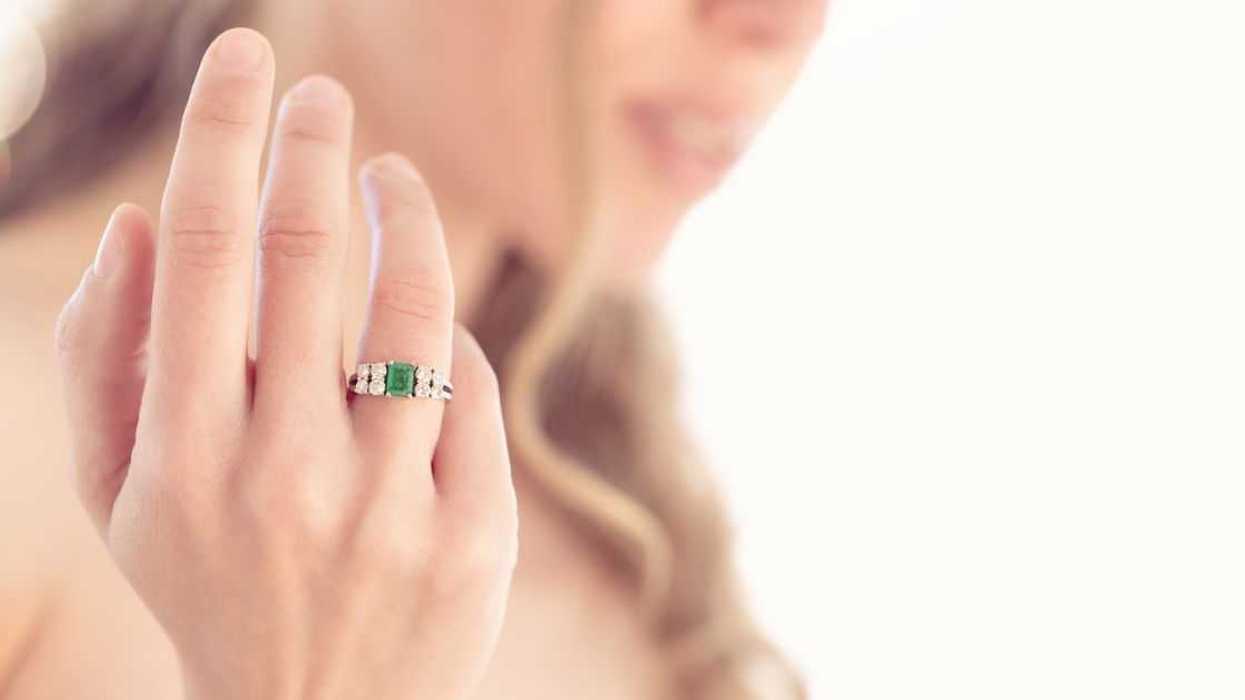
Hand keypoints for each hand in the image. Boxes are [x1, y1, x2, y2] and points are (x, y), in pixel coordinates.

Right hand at [53, 28, 516, 699]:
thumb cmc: (207, 579)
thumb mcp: (118, 490)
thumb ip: (101, 353)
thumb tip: (144, 218)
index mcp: (185, 451)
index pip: (204, 249)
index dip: (222, 132)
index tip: (245, 58)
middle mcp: (286, 470)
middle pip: (309, 253)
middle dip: (314, 147)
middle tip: (320, 97)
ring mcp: (390, 505)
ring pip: (414, 306)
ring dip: (407, 216)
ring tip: (394, 180)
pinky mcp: (475, 533)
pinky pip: (469, 389)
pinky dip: (443, 342)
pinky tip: (422, 335)